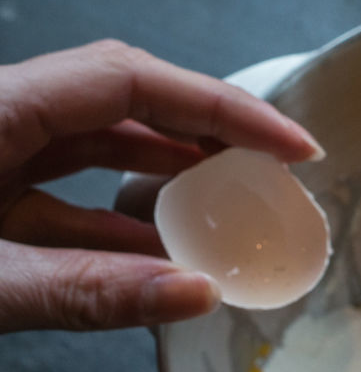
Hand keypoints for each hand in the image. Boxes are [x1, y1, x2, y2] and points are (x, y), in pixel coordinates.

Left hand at [0, 40, 322, 332]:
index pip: (130, 79)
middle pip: (123, 99)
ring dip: (168, 176)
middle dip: (209, 129)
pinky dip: (115, 225)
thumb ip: (84, 290)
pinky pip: (60, 197)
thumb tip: (197, 291)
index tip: (289, 146)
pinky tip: (161, 257)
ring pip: (93, 145)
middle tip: (276, 166)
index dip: (221, 107)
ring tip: (233, 206)